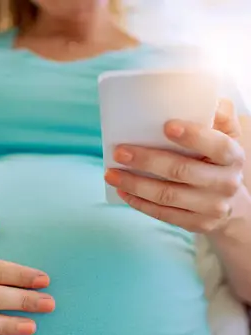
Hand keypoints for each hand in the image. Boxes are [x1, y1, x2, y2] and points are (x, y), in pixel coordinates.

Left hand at [104, 99, 246, 233]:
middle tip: (120, 151)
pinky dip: (138, 202)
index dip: (193, 136)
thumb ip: (219, 117)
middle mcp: (225, 183)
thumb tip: (207, 101)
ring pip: (167, 196)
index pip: (217, 146)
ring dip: (134, 184)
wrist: (233, 205)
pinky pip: (162, 214)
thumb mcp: (227, 138)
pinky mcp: (196, 224)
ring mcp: (211, 207)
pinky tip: (121, 191)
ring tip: (110, 173)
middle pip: (181, 171)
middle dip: (147, 160)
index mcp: (233, 157)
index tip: (166, 126)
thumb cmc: (219, 162)